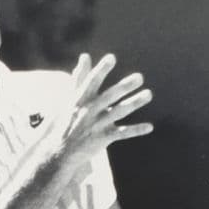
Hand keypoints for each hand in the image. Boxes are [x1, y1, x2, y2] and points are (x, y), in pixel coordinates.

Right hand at [45, 52, 153, 171]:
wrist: (58, 152)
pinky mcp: (102, 139)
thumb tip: (85, 56)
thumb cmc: (66, 121)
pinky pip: (122, 133)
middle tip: (139, 77)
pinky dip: (136, 130)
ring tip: (148, 94)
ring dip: (134, 103)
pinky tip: (150, 126)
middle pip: (109, 96)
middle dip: (123, 87)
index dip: (101, 70)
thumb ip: (80, 76)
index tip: (111, 58)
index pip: (91, 82)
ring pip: (118, 112)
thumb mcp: (70, 98)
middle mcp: (89, 111)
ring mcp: (97, 125)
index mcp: (81, 99)